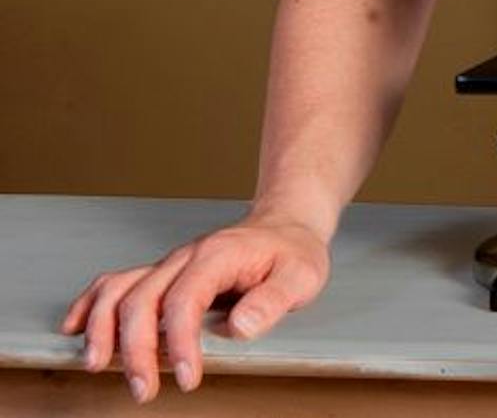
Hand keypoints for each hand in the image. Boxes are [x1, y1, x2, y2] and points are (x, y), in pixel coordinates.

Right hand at [61, 214, 330, 401]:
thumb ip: (273, 300)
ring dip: (102, 328)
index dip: (178, 341)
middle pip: (142, 299)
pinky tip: (75, 329)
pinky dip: (90, 304)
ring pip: (119, 290)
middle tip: (143, 390)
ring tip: (97, 365)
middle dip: (135, 349)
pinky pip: (115, 283)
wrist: (285, 226)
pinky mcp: (160, 274)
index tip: (186, 376)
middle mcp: (186, 258)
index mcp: (219, 256)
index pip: (186, 299)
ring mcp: (169, 265)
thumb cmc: (292, 253)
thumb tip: (240, 327)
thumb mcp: (302, 275)